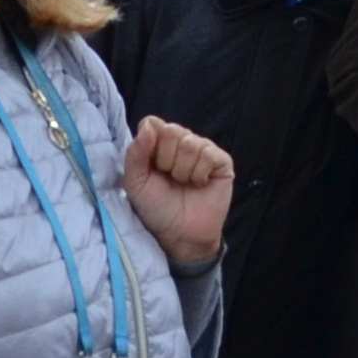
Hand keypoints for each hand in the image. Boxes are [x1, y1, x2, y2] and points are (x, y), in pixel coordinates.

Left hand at [124, 115, 233, 272]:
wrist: (179, 234)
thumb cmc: (156, 208)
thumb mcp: (135, 182)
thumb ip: (135, 153)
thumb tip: (149, 126)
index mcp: (158, 144)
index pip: (153, 123)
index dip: (150, 144)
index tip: (151, 167)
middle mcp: (181, 142)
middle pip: (171, 130)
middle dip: (166, 160)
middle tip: (169, 179)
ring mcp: (203, 150)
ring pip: (190, 143)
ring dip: (182, 170)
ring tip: (184, 184)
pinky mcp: (221, 161)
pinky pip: (208, 154)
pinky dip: (200, 173)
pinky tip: (200, 184)